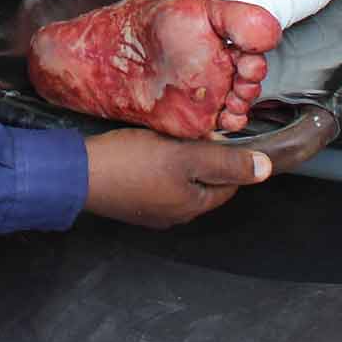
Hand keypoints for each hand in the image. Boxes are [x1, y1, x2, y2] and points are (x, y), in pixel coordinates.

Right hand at [82, 128, 270, 228]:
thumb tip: (265, 170)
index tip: (221, 132)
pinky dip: (158, 163)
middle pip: (204, 182)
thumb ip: (226, 162)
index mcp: (192, 206)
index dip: (230, 156)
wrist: (77, 174)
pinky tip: (148, 146)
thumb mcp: (185, 156)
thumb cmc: (131, 163)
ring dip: (180, 159)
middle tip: (196, 128)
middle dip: (205, 156)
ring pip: (179, 180)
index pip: (229, 183)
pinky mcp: (131, 199)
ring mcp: (150, 209)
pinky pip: (156, 180)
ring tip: (173, 133)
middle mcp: (174, 214)